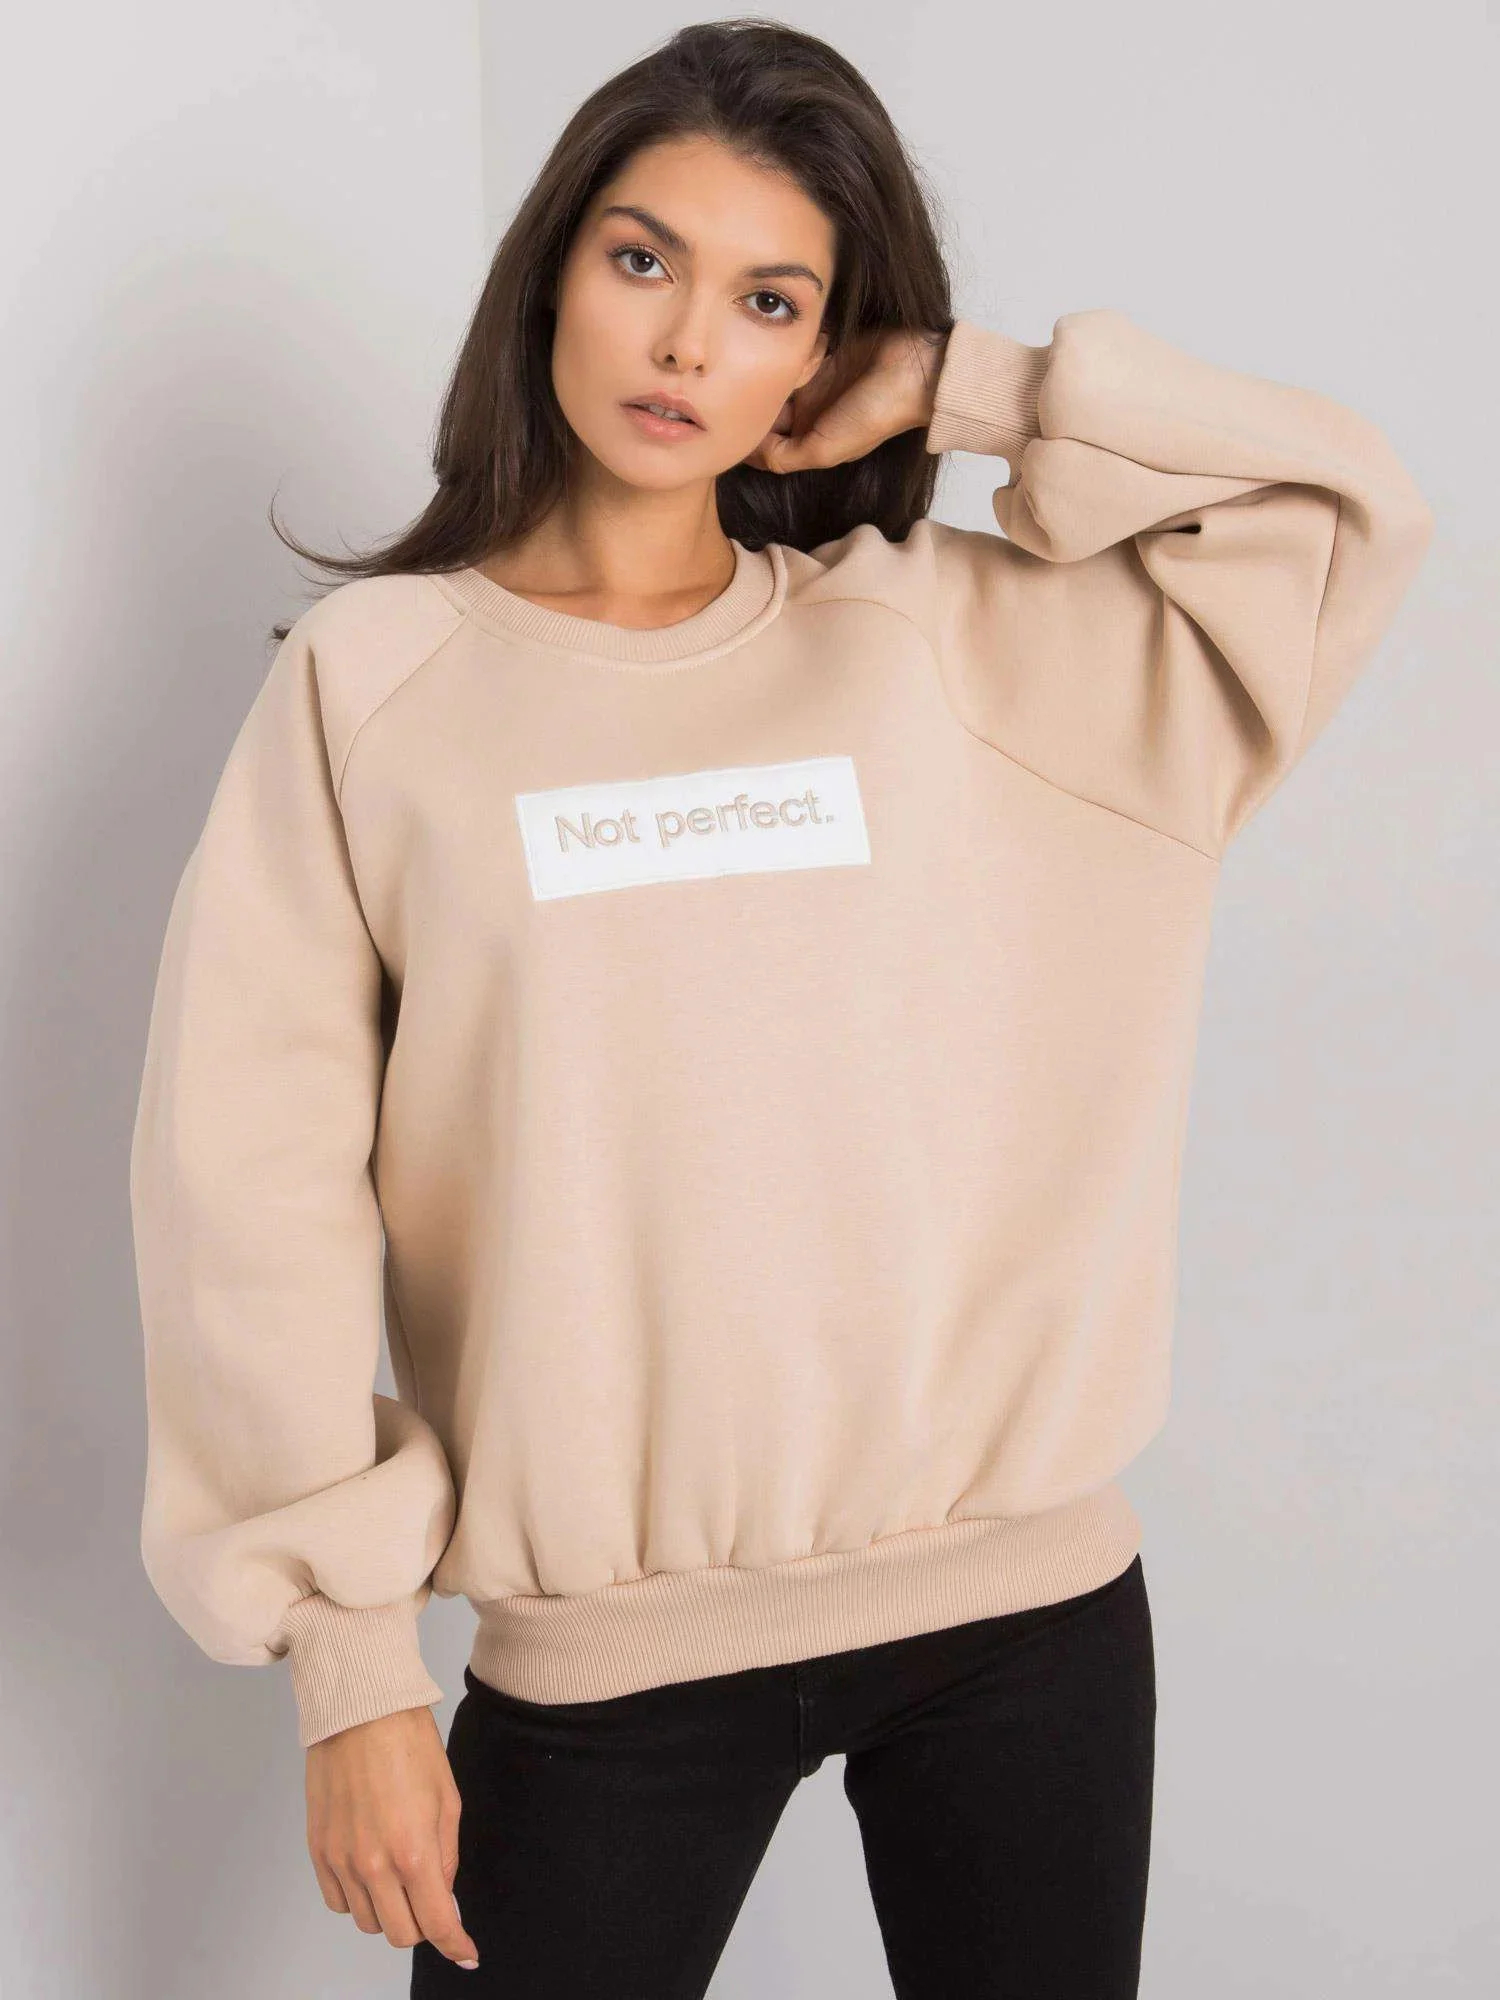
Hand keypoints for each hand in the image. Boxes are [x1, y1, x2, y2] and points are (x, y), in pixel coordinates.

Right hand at [305, 1703, 480, 1971]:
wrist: (360, 1710)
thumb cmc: (409, 1744)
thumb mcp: (447, 1799)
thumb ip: (446, 1857)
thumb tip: (443, 1897)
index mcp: (413, 1851)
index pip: (435, 1924)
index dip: (455, 1945)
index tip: (466, 1952)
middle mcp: (373, 1865)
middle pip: (400, 1934)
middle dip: (423, 1924)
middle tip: (432, 1899)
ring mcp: (341, 1860)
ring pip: (367, 1922)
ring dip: (389, 1911)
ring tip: (400, 1875)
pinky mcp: (317, 1851)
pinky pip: (338, 1902)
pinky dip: (358, 1898)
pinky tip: (371, 1870)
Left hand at [743, 324, 948, 473]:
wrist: (912, 373)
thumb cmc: (873, 416)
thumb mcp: (824, 450)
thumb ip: (783, 457)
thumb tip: (748, 449)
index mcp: (807, 438)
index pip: (764, 438)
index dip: (745, 430)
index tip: (727, 416)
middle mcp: (809, 412)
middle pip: (767, 406)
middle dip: (751, 396)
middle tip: (735, 381)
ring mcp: (815, 381)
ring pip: (776, 377)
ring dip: (766, 367)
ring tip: (755, 356)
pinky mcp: (823, 352)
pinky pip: (793, 350)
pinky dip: (786, 347)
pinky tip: (779, 342)